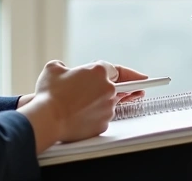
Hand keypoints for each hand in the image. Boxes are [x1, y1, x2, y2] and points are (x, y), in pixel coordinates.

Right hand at [18, 61, 146, 106]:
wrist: (47, 118)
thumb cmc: (50, 94)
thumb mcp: (54, 69)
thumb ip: (64, 67)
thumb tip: (64, 71)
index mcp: (98, 72)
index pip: (117, 70)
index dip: (130, 73)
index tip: (144, 77)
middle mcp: (107, 89)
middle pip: (117, 88)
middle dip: (122, 89)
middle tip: (133, 91)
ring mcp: (106, 108)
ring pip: (109, 103)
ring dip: (102, 103)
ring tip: (84, 106)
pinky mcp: (102, 124)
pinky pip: (102, 118)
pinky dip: (95, 117)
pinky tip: (81, 116)